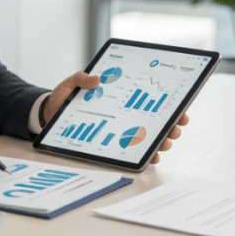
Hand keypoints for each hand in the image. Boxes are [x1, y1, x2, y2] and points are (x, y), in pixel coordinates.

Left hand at [40, 71, 189, 164]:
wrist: (53, 115)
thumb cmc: (66, 99)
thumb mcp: (71, 84)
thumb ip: (81, 78)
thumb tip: (96, 79)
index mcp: (122, 96)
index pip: (151, 99)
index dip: (171, 104)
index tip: (181, 109)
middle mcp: (127, 113)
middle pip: (157, 120)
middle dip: (172, 125)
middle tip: (175, 128)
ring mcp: (123, 129)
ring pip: (151, 136)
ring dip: (162, 140)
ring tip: (165, 142)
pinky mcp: (115, 143)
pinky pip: (136, 151)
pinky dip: (147, 154)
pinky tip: (152, 156)